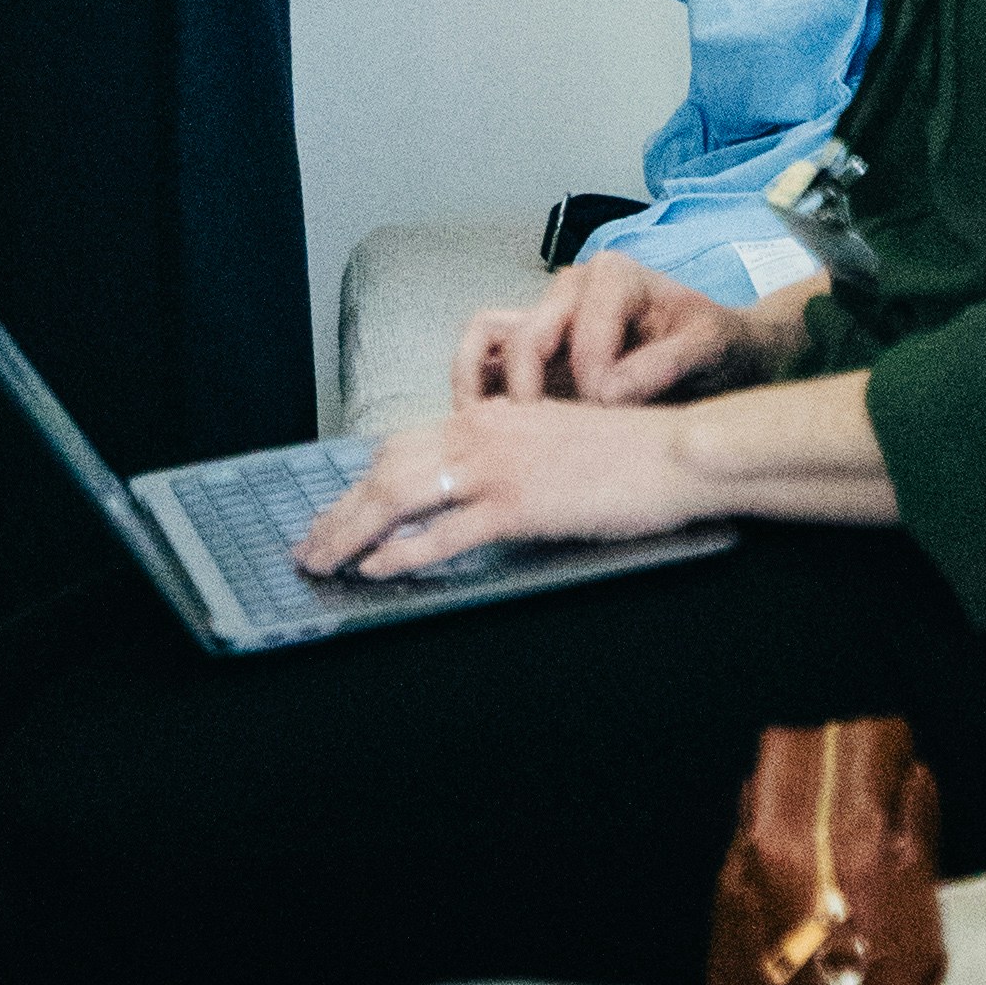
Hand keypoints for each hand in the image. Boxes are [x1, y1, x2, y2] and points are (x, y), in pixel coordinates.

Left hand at [296, 392, 711, 584]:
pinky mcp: (518, 504)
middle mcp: (484, 432)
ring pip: (400, 494)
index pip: (406, 444)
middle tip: (309, 546)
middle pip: (387, 467)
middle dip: (340, 510)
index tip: (338, 511)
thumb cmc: (630, 454)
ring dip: (352, 531)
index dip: (364, 481)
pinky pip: (444, 531)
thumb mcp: (557, 442)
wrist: (676, 452)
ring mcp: (498, 467)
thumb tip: (478, 492)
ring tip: (323, 561)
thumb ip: (513, 457)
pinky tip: (376, 567)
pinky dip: (403, 550)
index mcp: (493, 416)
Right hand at [456, 256, 776, 408]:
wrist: (723, 355)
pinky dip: (475, 389)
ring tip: (490, 435)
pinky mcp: (534, 348)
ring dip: (479, 386)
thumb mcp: (710, 347)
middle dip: (533, 396)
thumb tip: (608, 395)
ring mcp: (546, 316)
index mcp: (613, 277)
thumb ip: (664, 365)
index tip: (615, 424)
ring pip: (486, 336)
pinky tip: (485, 431)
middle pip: (525, 337)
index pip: (583, 339)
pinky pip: (484, 355)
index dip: (594, 389)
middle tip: (551, 445)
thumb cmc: (717, 346)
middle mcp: (570, 289)